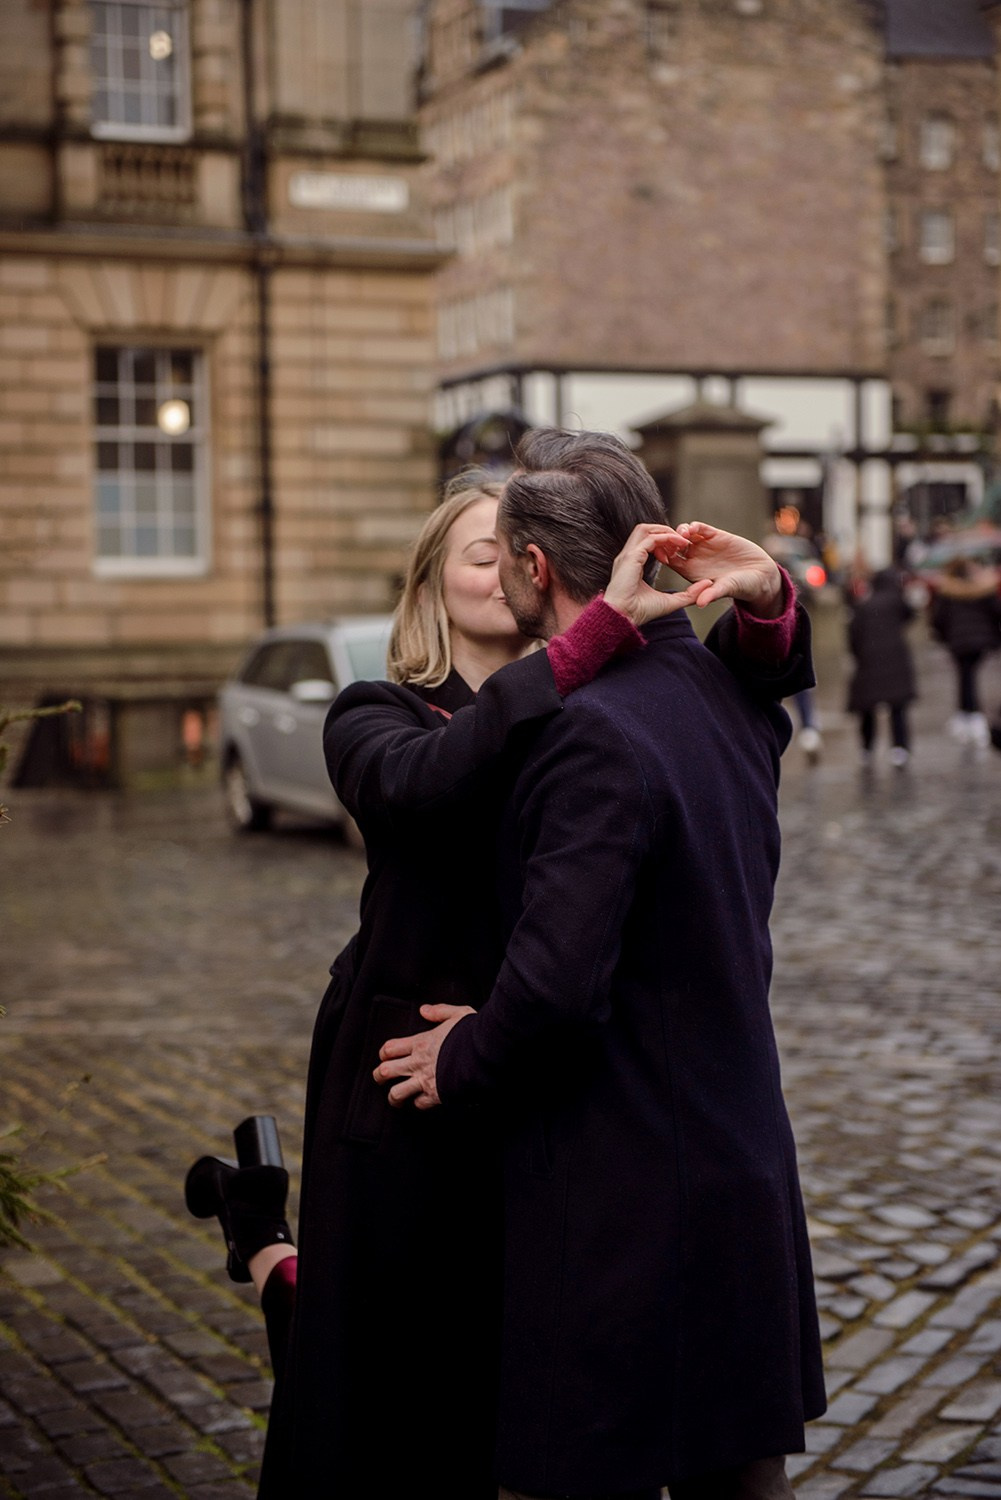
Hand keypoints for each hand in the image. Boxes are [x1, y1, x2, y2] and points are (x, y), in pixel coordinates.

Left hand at [374, 1003, 474, 1109]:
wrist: (485, 1055)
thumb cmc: (474, 1035)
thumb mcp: (458, 1014)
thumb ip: (440, 1011)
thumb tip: (425, 1010)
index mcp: (421, 1042)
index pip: (390, 1048)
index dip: (383, 1053)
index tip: (384, 1056)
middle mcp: (419, 1063)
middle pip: (386, 1071)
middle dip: (379, 1076)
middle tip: (380, 1078)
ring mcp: (426, 1080)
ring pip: (397, 1093)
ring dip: (393, 1097)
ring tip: (394, 1099)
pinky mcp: (436, 1094)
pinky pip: (419, 1104)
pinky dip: (418, 1104)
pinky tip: (420, 1102)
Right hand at [604, 524, 715, 625]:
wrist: (623, 618)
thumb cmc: (640, 612)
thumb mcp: (671, 601)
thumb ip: (689, 594)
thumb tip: (708, 584)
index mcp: (633, 564)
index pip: (647, 542)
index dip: (665, 542)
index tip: (680, 550)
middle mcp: (629, 556)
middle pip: (645, 530)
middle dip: (665, 531)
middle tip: (682, 541)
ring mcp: (628, 555)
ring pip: (646, 529)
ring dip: (665, 531)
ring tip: (680, 541)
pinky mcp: (631, 557)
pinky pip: (650, 539)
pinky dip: (665, 539)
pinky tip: (676, 547)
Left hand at [665, 522, 784, 617]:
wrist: (761, 576)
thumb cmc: (742, 586)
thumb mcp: (726, 589)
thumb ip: (712, 593)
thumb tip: (700, 604)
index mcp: (691, 572)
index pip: (670, 561)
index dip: (663, 555)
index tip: (663, 554)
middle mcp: (695, 558)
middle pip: (673, 545)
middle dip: (669, 540)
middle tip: (669, 540)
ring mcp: (705, 546)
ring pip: (685, 534)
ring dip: (680, 531)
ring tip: (683, 533)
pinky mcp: (716, 536)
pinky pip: (700, 528)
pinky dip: (694, 526)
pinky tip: (693, 528)